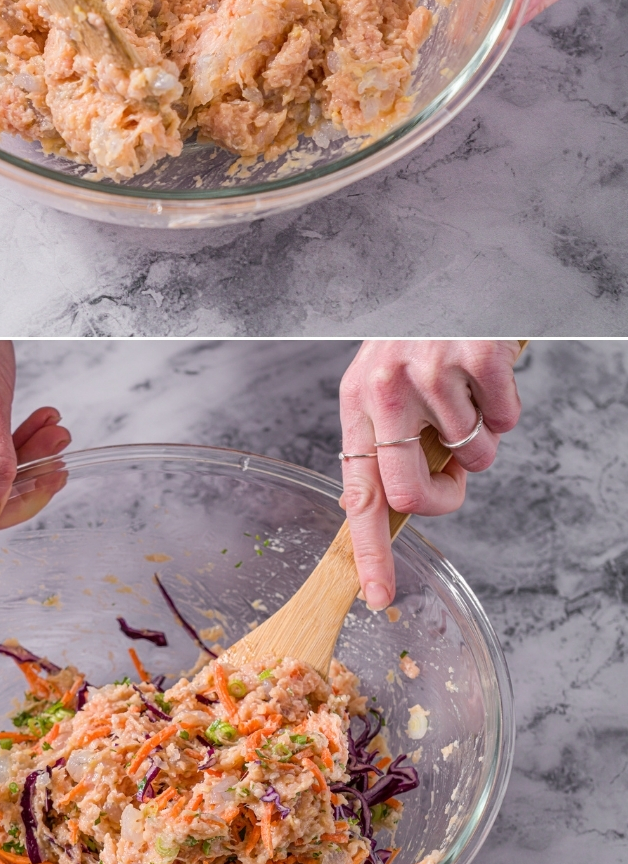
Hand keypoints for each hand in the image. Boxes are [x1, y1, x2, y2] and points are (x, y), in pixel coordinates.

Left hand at [338, 341, 522, 609]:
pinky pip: (505, 421)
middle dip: (447, 498)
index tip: (378, 596)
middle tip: (457, 473)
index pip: (358, 494)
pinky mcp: (476, 356)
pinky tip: (489, 375)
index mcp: (356, 402)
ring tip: (469, 393)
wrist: (453, 266)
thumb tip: (406, 501)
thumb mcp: (385, 379)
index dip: (370, 552)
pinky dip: (507, 407)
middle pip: (413, 494)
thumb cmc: (421, 333)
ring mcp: (429, 371)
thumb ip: (390, 438)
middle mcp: (384, 388)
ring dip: (482, 438)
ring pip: (473, 458)